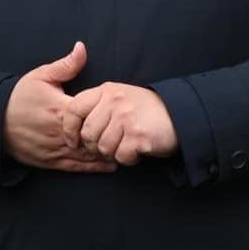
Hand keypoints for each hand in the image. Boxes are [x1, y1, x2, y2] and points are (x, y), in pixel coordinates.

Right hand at [4, 42, 115, 172]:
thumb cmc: (19, 95)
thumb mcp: (41, 75)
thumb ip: (66, 65)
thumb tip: (82, 47)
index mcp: (60, 109)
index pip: (91, 115)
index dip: (107, 116)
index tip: (123, 115)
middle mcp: (60, 132)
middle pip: (93, 138)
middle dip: (110, 137)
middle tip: (131, 135)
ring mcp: (55, 149)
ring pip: (87, 155)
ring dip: (106, 154)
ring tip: (126, 151)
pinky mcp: (50, 162)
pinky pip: (75, 167)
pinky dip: (94, 168)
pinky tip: (110, 166)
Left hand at [61, 82, 177, 165]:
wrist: (179, 113)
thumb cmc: (144, 109)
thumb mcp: (119, 96)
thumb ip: (97, 105)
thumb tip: (74, 129)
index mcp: (106, 90)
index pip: (74, 109)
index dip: (69, 129)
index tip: (73, 141)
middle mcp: (114, 101)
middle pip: (88, 134)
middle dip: (95, 146)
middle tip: (109, 146)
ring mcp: (126, 118)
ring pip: (103, 148)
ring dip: (114, 153)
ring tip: (126, 145)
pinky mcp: (138, 135)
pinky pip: (121, 156)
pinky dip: (128, 159)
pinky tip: (137, 150)